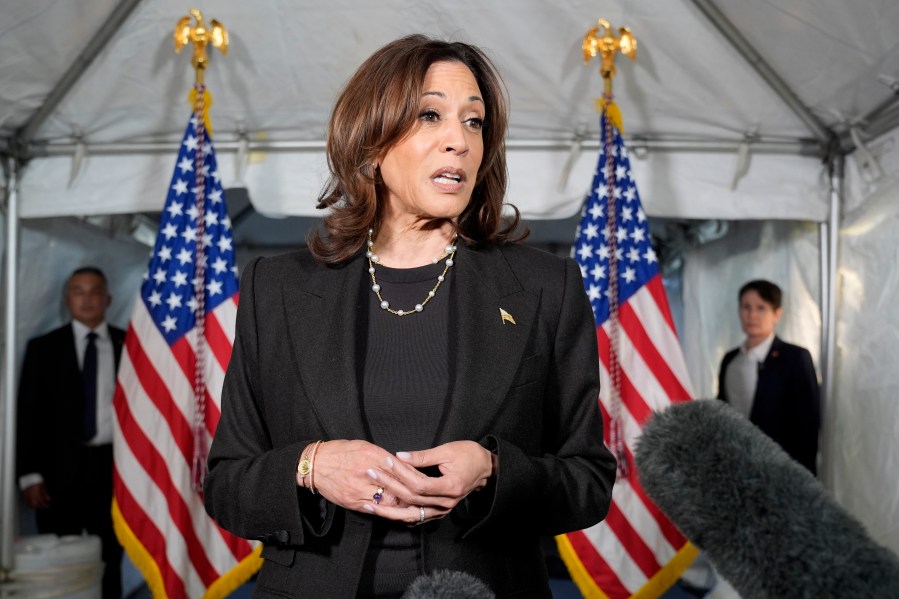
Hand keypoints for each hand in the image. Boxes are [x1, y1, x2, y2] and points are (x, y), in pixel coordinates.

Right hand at [22, 483, 50, 509]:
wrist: (29, 477)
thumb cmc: (36, 481)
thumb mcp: (43, 486)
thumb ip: (45, 493)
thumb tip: (48, 499)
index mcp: (36, 493)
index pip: (41, 502)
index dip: (44, 505)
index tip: (47, 506)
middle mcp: (31, 495)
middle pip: (35, 504)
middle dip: (40, 506)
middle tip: (44, 507)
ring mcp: (27, 496)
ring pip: (30, 504)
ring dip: (35, 506)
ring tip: (39, 506)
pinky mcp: (24, 495)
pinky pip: (26, 502)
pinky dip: (30, 504)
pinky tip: (33, 505)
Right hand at [307, 439, 427, 519]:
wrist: (315, 465)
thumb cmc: (340, 452)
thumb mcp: (363, 446)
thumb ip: (382, 456)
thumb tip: (400, 464)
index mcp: (372, 455)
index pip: (400, 468)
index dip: (414, 475)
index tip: (424, 480)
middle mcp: (367, 472)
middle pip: (397, 485)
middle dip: (412, 492)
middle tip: (425, 496)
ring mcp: (360, 489)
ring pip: (388, 500)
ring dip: (402, 504)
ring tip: (414, 506)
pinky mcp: (353, 501)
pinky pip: (375, 508)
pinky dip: (387, 510)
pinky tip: (396, 511)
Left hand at [371, 441, 494, 524]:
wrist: (486, 468)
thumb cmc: (469, 455)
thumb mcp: (446, 451)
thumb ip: (422, 456)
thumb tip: (400, 456)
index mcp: (450, 487)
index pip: (419, 484)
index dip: (401, 473)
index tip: (386, 461)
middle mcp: (446, 503)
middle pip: (412, 500)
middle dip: (389, 486)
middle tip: (371, 474)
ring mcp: (443, 510)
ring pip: (412, 515)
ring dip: (389, 511)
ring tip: (369, 504)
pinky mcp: (439, 511)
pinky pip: (417, 517)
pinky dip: (401, 515)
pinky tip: (385, 512)